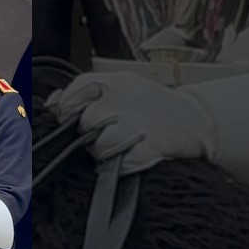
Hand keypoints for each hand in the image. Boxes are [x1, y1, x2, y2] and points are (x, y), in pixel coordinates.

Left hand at [46, 71, 218, 173]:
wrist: (197, 120)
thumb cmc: (151, 105)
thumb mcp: (119, 88)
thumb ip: (82, 93)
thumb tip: (52, 104)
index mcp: (114, 83)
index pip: (74, 93)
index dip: (68, 109)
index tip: (71, 118)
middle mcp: (122, 101)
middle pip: (85, 124)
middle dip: (89, 133)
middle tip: (107, 133)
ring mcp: (134, 126)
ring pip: (97, 147)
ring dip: (104, 152)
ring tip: (121, 146)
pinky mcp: (146, 150)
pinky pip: (117, 164)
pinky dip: (120, 165)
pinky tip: (130, 157)